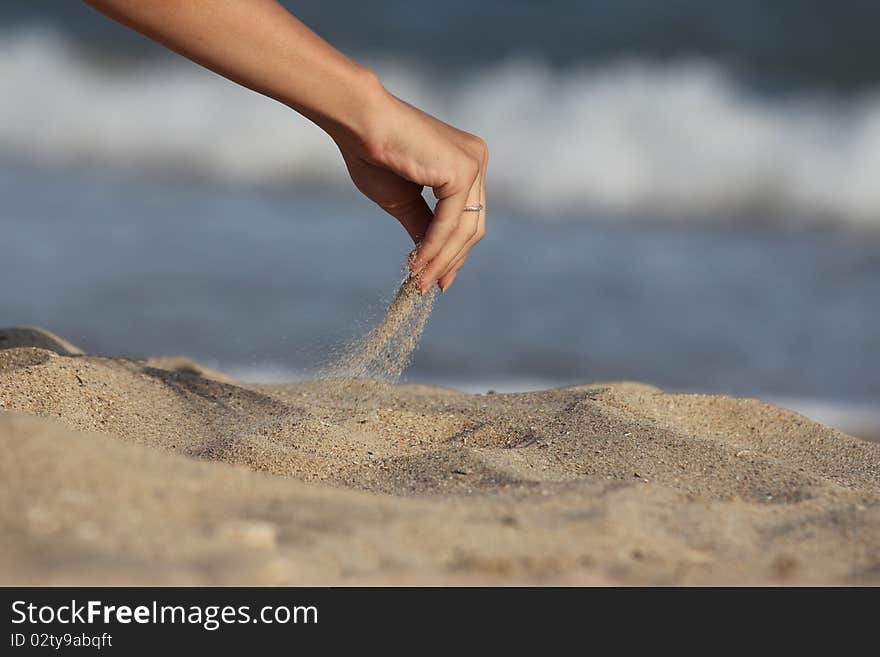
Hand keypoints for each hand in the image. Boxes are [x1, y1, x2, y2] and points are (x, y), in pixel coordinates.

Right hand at [334, 92, 487, 292]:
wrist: (358, 125)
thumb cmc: (373, 155)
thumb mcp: (403, 201)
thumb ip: (423, 228)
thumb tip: (430, 260)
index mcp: (466, 163)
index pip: (468, 217)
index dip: (454, 252)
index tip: (439, 279)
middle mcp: (477, 160)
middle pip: (472, 226)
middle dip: (450, 261)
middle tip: (429, 287)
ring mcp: (474, 164)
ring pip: (464, 230)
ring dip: (440, 260)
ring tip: (419, 282)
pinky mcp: (464, 171)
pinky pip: (450, 223)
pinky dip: (434, 247)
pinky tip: (417, 264)